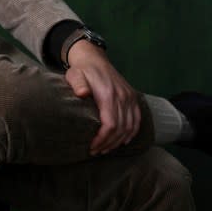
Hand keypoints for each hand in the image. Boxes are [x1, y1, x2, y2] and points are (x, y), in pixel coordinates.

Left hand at [64, 40, 141, 154]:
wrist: (94, 59)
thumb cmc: (82, 70)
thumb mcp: (74, 75)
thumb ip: (78, 84)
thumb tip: (82, 93)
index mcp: (108, 94)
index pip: (110, 125)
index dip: (102, 140)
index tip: (92, 147)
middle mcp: (122, 97)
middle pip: (120, 129)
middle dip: (108, 144)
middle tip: (96, 151)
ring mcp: (129, 97)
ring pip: (129, 127)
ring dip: (118, 141)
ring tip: (106, 149)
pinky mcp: (132, 96)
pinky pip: (137, 119)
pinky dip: (132, 132)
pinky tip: (123, 141)